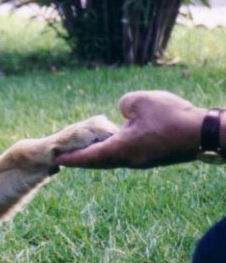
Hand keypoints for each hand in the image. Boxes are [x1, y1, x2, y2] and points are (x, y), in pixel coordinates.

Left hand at [56, 91, 206, 168]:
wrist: (203, 133)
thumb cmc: (171, 116)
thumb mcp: (141, 101)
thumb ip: (124, 104)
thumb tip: (123, 113)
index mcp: (120, 149)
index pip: (89, 156)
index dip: (72, 157)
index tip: (58, 159)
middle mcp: (128, 160)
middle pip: (98, 162)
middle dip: (81, 159)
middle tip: (66, 157)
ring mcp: (141, 161)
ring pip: (112, 160)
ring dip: (97, 156)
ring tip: (86, 150)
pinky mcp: (151, 158)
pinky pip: (125, 156)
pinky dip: (113, 152)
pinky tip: (112, 144)